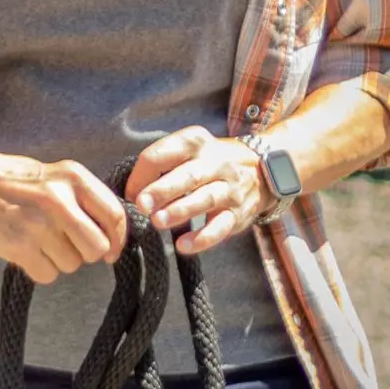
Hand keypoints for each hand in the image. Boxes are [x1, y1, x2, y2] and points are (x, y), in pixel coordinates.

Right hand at [0, 147, 127, 284]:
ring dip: (59, 259)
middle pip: (97, 247)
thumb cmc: (21, 183)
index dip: (117, 239)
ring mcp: (39, 223)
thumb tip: (114, 236)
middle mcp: (59, 199)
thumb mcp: (58, 176)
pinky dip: (39, 268)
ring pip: (72, 264)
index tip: (110, 250)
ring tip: (39, 240)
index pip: (114, 215)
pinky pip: (48, 274)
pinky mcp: (19, 246)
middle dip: (86, 253)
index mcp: (74, 177)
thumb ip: (86, 199)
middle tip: (67, 244)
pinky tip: (27, 250)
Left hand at [124, 126, 271, 255]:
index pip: (165, 153)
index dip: (143, 173)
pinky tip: (183, 246)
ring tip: (157, 222)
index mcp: (195, 142)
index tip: (129, 193)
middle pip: (187, 175)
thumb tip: (130, 191)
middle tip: (141, 205)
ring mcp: (230, 188)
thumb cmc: (209, 162)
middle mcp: (216, 162)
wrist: (261, 170)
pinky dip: (203, 238)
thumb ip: (163, 165)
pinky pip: (221, 227)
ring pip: (205, 199)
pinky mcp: (239, 214)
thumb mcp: (189, 149)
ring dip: (180, 211)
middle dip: (162, 190)